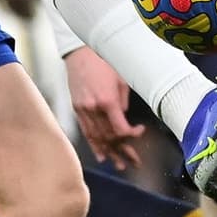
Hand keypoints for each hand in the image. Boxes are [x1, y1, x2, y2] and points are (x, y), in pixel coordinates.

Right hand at [66, 48, 145, 169]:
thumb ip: (123, 101)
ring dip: (109, 152)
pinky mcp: (76, 108)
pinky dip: (94, 144)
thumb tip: (123, 117)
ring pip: (97, 137)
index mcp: (107, 100)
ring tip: (119, 164)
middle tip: (133, 162)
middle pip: (109, 137)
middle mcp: (94, 108)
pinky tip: (101, 155)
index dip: (132, 135)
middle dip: (122, 150)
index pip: (120, 128)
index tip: (140, 132)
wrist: (80, 51)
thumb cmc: (104, 61)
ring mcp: (83, 109)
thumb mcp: (121, 79)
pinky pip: (86, 131)